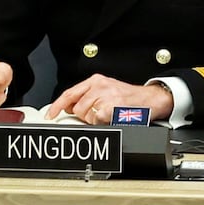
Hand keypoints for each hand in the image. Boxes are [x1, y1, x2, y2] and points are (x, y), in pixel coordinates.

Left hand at [48, 75, 172, 124]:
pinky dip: (103, 123)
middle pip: (76, 107)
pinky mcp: (111, 106)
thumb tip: (69, 107)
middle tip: (99, 114)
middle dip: (84, 115)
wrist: (152, 99)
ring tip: (108, 114)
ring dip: (95, 120)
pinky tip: (112, 117)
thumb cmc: (130, 98)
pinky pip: (97, 120)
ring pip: (86, 115)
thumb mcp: (106, 90)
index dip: (57, 105)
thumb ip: (87, 96)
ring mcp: (105, 95)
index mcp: (95, 81)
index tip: (50, 115)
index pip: (69, 93)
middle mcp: (99, 86)